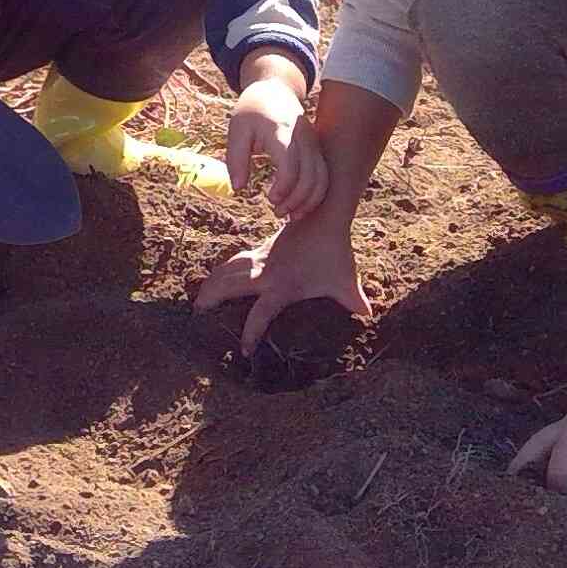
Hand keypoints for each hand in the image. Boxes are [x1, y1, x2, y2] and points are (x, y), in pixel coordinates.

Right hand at [192, 215, 368, 352]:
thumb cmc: (335, 253)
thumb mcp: (345, 281)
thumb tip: (370, 315)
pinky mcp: (260, 250)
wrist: (325, 216)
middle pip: (229, 286)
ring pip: (226, 270)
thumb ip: (354, 299)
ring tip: (197, 301)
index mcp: (282, 286)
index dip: (251, 333)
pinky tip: (214, 278)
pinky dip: (221, 270)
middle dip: (211, 300)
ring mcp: (260, 260)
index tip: (245, 351)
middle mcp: (265, 274)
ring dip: (210, 284)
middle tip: (197, 317)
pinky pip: (234, 260)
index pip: (261, 314)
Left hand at [222, 75, 325, 214]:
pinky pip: (323, 175)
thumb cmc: (252, 111)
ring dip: (309, 200)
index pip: (291, 165)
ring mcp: (313, 143)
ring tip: (289, 214)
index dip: (284, 187)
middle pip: (311, 175)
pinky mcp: (317, 150)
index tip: (270, 199)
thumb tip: (238, 188)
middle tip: (277, 211)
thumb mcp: (237, 131)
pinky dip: (315, 194)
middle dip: (296, 199)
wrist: (275, 89)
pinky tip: (299, 206)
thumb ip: (236, 159)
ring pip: (322, 178)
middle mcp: (303, 138)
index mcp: (281, 131)